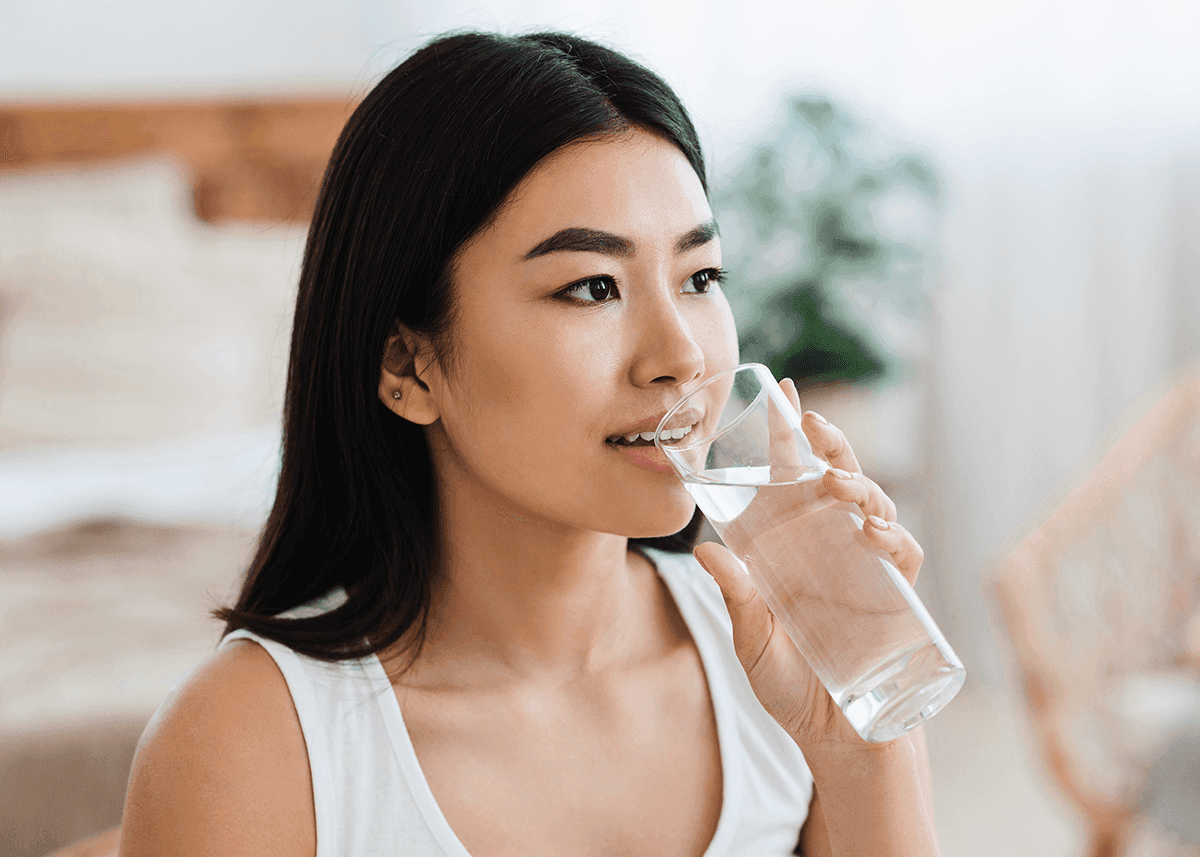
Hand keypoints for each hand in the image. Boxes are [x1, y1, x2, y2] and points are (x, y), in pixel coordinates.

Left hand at [693, 377, 924, 749]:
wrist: (835, 734)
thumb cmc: (789, 684)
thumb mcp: (752, 639)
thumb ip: (736, 598)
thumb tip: (705, 553)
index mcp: (789, 546)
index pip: (789, 479)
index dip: (788, 436)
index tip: (781, 392)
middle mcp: (827, 545)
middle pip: (833, 478)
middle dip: (826, 443)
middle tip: (808, 420)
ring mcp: (863, 566)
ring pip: (870, 504)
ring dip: (856, 483)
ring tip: (837, 481)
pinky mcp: (894, 594)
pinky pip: (901, 552)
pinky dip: (891, 536)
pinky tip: (872, 532)